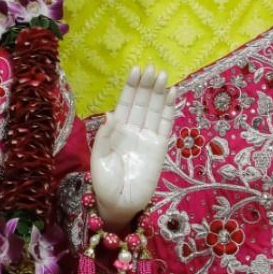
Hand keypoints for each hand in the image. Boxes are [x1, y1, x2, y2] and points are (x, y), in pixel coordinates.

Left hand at [90, 65, 175, 229]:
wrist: (119, 205)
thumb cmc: (104, 183)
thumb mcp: (98, 159)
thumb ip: (105, 136)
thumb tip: (111, 113)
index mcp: (116, 130)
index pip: (126, 103)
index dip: (131, 87)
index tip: (137, 70)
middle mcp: (133, 130)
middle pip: (142, 103)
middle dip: (147, 85)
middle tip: (153, 68)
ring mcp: (147, 137)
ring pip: (155, 110)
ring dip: (160, 93)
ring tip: (164, 76)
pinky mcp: (160, 148)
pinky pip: (166, 125)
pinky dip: (170, 109)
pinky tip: (173, 94)